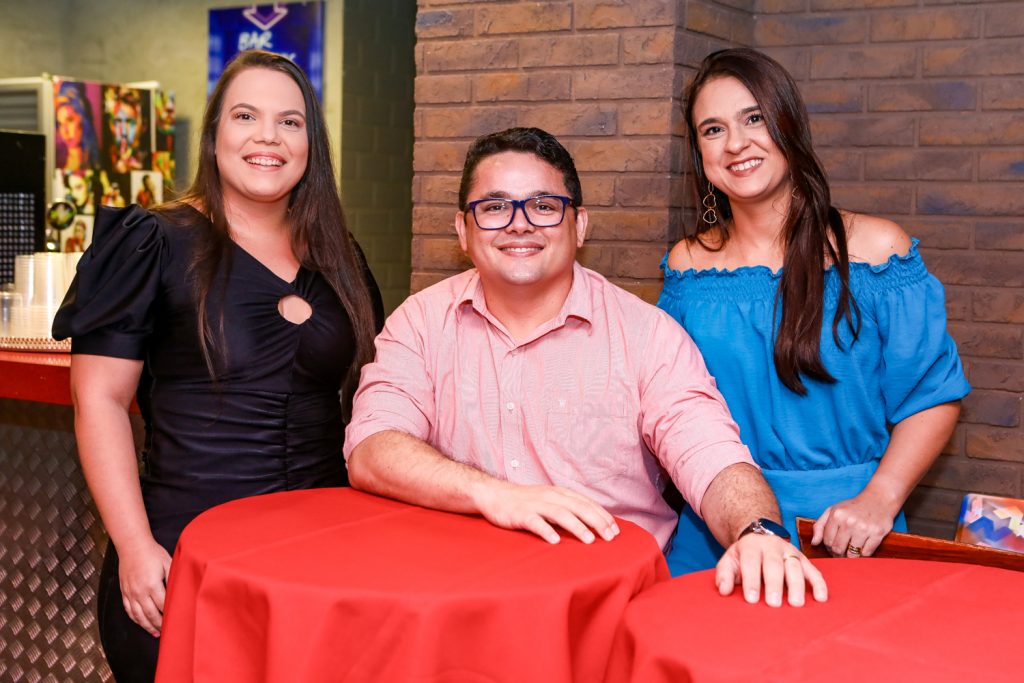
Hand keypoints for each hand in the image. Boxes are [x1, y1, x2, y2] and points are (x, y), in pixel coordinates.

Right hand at [117, 538, 171, 636]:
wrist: (132, 545)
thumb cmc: (152, 553)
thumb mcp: (168, 563)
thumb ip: (173, 578)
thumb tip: (180, 591)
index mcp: (152, 585)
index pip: (163, 605)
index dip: (170, 615)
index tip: (177, 621)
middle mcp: (139, 592)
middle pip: (151, 614)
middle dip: (160, 625)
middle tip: (168, 632)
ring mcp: (130, 593)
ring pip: (138, 616)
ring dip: (147, 626)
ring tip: (156, 633)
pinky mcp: (124, 592)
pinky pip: (129, 610)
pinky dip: (135, 619)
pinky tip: (141, 623)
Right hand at [475, 481, 619, 544]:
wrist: (495, 495)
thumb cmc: (526, 502)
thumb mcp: (549, 500)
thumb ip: (567, 508)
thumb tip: (591, 523)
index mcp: (559, 493)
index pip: (586, 503)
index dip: (602, 516)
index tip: (615, 530)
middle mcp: (550, 496)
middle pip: (578, 507)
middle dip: (596, 521)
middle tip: (610, 537)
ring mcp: (535, 505)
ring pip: (560, 513)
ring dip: (577, 526)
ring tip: (589, 540)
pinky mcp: (521, 514)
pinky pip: (535, 522)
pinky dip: (546, 530)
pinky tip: (555, 541)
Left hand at [716, 533, 826, 606]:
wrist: (759, 537)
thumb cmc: (743, 557)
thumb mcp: (729, 560)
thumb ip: (724, 575)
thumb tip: (724, 591)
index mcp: (751, 546)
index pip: (751, 562)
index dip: (751, 580)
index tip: (751, 599)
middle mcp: (772, 547)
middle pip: (774, 564)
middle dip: (774, 584)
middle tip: (774, 604)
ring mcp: (789, 552)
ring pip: (795, 566)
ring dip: (796, 585)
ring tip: (796, 604)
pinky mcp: (803, 559)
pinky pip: (813, 570)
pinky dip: (819, 584)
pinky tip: (821, 598)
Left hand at [812, 491, 896, 557]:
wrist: (878, 498)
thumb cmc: (853, 507)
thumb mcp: (833, 511)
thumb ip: (819, 526)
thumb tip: (814, 543)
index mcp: (836, 515)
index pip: (827, 541)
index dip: (829, 548)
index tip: (833, 548)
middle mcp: (849, 522)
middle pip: (838, 549)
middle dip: (838, 554)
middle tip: (841, 553)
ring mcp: (864, 528)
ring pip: (852, 554)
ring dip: (850, 557)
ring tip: (850, 553)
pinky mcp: (878, 533)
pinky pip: (867, 553)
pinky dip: (863, 555)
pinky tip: (862, 549)